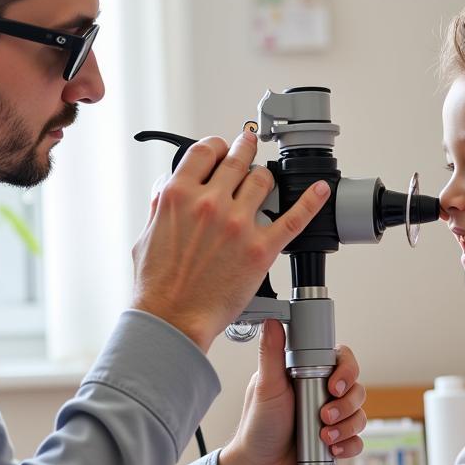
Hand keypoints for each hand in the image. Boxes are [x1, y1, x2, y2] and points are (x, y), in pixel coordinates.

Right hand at [131, 131, 330, 351]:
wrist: (173, 319)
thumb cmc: (157, 286)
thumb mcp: (145, 236)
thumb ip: (159, 209)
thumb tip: (167, 193)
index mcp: (179, 196)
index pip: (204, 150)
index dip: (215, 146)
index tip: (220, 149)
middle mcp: (209, 204)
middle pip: (237, 160)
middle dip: (244, 150)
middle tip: (249, 146)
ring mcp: (238, 225)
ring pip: (262, 180)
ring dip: (264, 178)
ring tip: (264, 183)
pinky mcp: (261, 249)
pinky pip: (294, 218)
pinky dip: (311, 201)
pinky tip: (319, 191)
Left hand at [216, 320, 363, 464]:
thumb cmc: (258, 425)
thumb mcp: (265, 387)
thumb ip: (270, 354)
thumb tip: (272, 322)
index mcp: (307, 375)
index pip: (341, 361)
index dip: (346, 370)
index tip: (334, 385)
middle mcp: (322, 395)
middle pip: (356, 388)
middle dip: (346, 404)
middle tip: (325, 415)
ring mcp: (331, 418)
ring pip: (360, 414)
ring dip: (347, 425)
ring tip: (325, 436)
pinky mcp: (336, 442)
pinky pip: (358, 440)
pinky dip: (349, 444)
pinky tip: (332, 449)